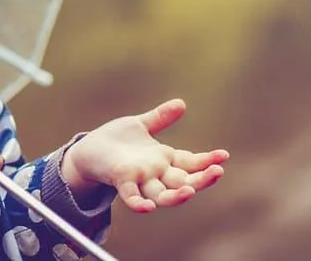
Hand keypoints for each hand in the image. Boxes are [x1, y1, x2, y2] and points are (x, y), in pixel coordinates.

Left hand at [62, 98, 227, 212]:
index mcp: (162, 159)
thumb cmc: (113, 140)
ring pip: (162, 194)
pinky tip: (148, 207)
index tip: (223, 156)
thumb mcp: (139, 125)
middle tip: (218, 172)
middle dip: (202, 179)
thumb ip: (160, 118)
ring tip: (190, 191)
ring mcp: (139, 178)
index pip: (190, 162)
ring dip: (177, 195)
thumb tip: (182, 103)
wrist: (86, 150)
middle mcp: (155, 172)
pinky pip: (131, 196)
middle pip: (183, 180)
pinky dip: (139, 203)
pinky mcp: (120, 179)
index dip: (206, 161)